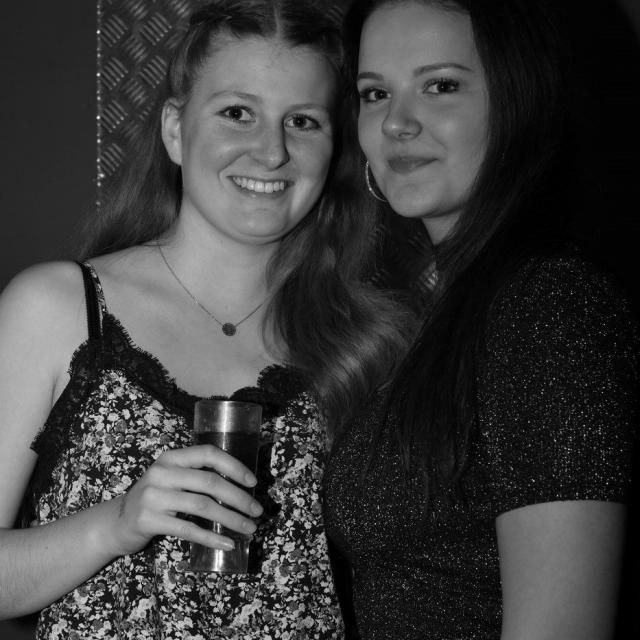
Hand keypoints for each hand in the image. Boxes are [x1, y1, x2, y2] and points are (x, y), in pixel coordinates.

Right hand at [105, 445, 262, 556]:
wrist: (116, 523)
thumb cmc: (155, 499)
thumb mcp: (172, 478)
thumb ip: (197, 476)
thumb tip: (241, 486)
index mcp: (172, 457)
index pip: (209, 453)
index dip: (234, 466)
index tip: (253, 482)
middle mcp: (162, 472)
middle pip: (210, 482)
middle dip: (239, 497)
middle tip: (257, 511)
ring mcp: (154, 496)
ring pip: (203, 506)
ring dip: (231, 519)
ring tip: (249, 528)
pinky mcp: (149, 520)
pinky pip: (188, 529)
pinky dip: (212, 537)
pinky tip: (228, 543)